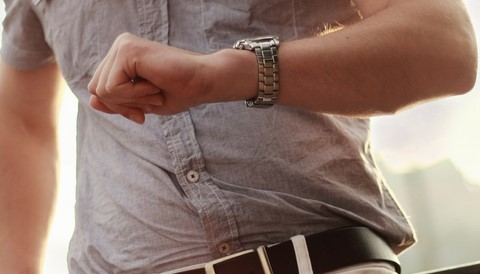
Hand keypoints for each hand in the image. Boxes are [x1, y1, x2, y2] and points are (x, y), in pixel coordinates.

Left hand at [88, 33, 211, 123]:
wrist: (203, 82)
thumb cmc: (180, 91)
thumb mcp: (142, 103)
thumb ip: (117, 101)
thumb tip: (92, 101)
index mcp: (121, 56)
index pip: (99, 89)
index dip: (119, 107)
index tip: (143, 113)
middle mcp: (119, 46)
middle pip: (96, 89)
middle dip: (123, 105)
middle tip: (152, 101)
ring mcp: (122, 45)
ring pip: (102, 89)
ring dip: (131, 101)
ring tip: (155, 91)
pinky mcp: (127, 49)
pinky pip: (112, 87)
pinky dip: (134, 96)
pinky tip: (154, 86)